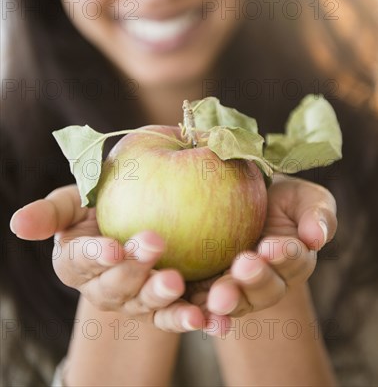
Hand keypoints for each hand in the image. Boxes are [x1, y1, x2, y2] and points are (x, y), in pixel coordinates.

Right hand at [9, 185, 230, 334]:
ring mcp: (140, 301)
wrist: (142, 214)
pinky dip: (202, 318)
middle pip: (118, 287)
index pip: (81, 261)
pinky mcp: (172, 305)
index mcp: (78, 263)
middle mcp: (107, 289)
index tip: (111, 247)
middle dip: (134, 272)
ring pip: (152, 307)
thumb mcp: (77, 199)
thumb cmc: (102, 203)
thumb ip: (53, 211)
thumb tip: (17, 224)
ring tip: (181, 286)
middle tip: (154, 247)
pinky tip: (218, 319)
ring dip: (167, 302)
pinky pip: (185, 314)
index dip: (95, 256)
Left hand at [189, 174, 336, 324]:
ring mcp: (238, 290)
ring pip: (237, 303)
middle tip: (244, 266)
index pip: (293, 259)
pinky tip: (194, 315)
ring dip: (229, 302)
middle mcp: (269, 282)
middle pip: (265, 289)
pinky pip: (205, 307)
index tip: (270, 245)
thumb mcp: (303, 197)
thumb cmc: (277, 197)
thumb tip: (316, 237)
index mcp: (295, 259)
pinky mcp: (208, 291)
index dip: (284, 254)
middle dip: (256, 280)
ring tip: (218, 299)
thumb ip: (317, 214)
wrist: (237, 196)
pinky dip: (201, 314)